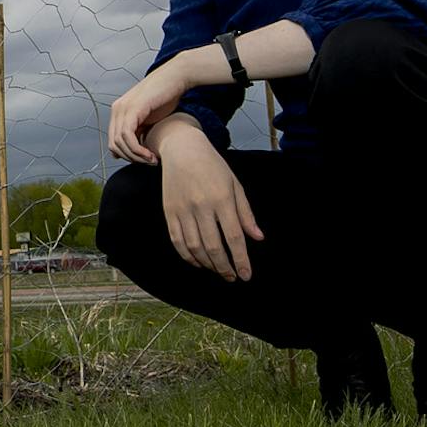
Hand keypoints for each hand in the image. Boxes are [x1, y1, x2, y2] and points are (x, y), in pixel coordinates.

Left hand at [108, 60, 187, 163]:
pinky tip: (150, 154)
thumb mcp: (149, 118)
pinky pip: (127, 135)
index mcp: (119, 111)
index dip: (127, 156)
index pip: (113, 143)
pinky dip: (137, 149)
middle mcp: (117, 109)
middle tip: (148, 163)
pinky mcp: (132, 108)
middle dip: (131, 159)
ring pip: (120, 142)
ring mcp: (123, 108)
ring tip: (152, 160)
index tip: (143, 161)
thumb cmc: (167, 97)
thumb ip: (140, 130)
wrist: (176, 78)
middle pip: (114, 145)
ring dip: (136, 156)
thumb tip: (134, 148)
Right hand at [151, 115, 263, 280]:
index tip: (246, 275)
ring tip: (217, 270)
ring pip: (194, 247)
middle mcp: (201, 205)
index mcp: (221, 198)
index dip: (241, 260)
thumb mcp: (235, 185)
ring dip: (207, 264)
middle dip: (224, 267)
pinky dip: (187, 256)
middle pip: (213, 246)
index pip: (233, 237)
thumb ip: (245, 213)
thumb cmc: (213, 166)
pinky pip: (177, 241)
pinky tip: (198, 262)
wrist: (181, 149)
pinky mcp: (169, 211)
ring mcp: (182, 209)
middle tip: (232, 277)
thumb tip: (257, 238)